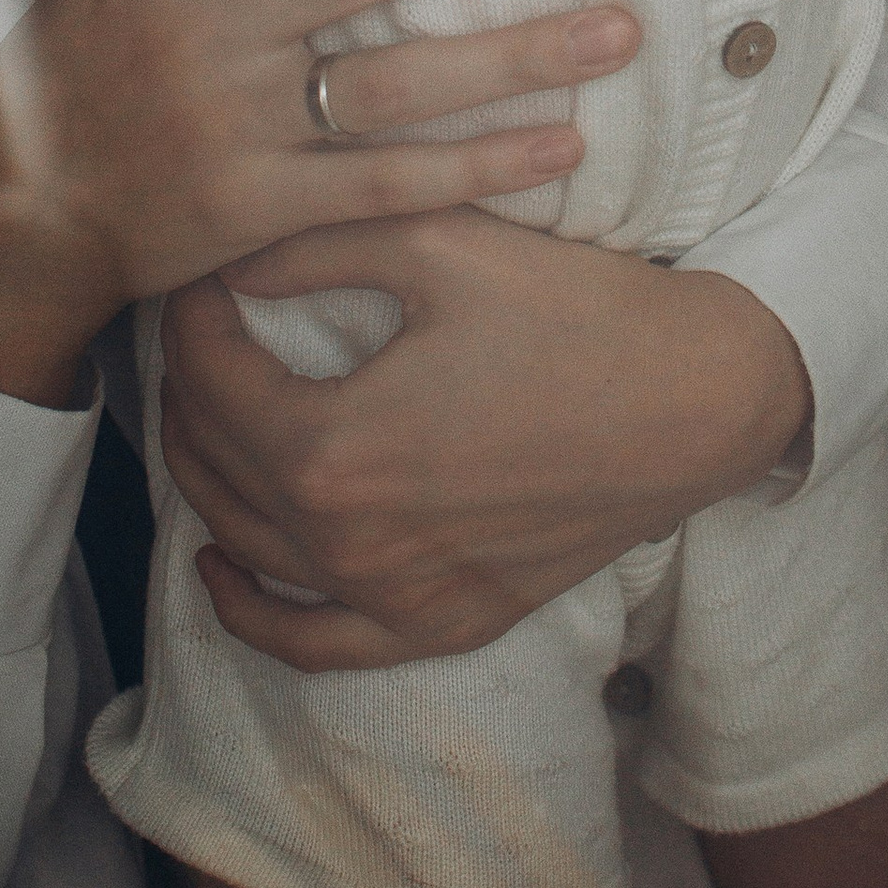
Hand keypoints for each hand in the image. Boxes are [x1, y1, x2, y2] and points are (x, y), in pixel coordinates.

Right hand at [0, 0, 640, 407]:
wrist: (20, 213)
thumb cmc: (90, 50)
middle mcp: (194, 40)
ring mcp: (231, 131)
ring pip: (388, 87)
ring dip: (511, 57)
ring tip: (617, 25)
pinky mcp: (263, 212)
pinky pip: (387, 188)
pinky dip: (478, 167)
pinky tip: (563, 141)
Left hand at [162, 212, 813, 663]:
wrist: (697, 400)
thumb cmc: (574, 313)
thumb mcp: (438, 244)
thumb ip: (314, 244)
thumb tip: (228, 259)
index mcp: (332, 449)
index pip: (210, 378)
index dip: (191, 316)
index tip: (204, 274)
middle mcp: (346, 544)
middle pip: (215, 463)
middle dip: (192, 386)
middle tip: (205, 329)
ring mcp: (394, 599)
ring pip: (246, 546)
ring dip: (208, 475)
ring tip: (206, 413)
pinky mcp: (442, 624)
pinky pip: (314, 644)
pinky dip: (253, 613)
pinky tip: (223, 568)